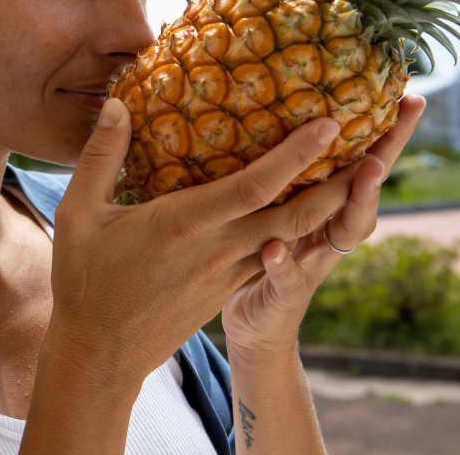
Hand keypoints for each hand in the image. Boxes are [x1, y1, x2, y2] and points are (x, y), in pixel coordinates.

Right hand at [42, 96, 381, 389]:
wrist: (100, 354)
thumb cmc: (84, 282)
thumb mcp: (78, 214)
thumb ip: (99, 156)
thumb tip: (115, 104)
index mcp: (188, 226)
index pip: (256, 186)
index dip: (297, 155)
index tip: (331, 123)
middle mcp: (221, 249)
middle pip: (298, 214)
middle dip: (345, 181)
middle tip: (382, 145)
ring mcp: (230, 272)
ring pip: (296, 236)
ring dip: (334, 205)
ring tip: (364, 169)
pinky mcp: (229, 287)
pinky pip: (277, 251)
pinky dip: (304, 228)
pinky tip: (312, 207)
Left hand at [220, 94, 426, 357]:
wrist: (255, 328)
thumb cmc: (259, 254)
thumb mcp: (272, 208)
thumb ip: (278, 171)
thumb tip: (269, 109)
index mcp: (325, 209)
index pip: (361, 164)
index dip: (387, 135)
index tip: (409, 96)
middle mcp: (329, 235)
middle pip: (364, 192)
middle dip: (383, 159)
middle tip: (396, 123)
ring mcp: (312, 265)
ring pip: (342, 232)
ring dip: (355, 200)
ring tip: (362, 170)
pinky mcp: (286, 295)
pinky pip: (288, 278)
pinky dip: (285, 263)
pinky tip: (275, 247)